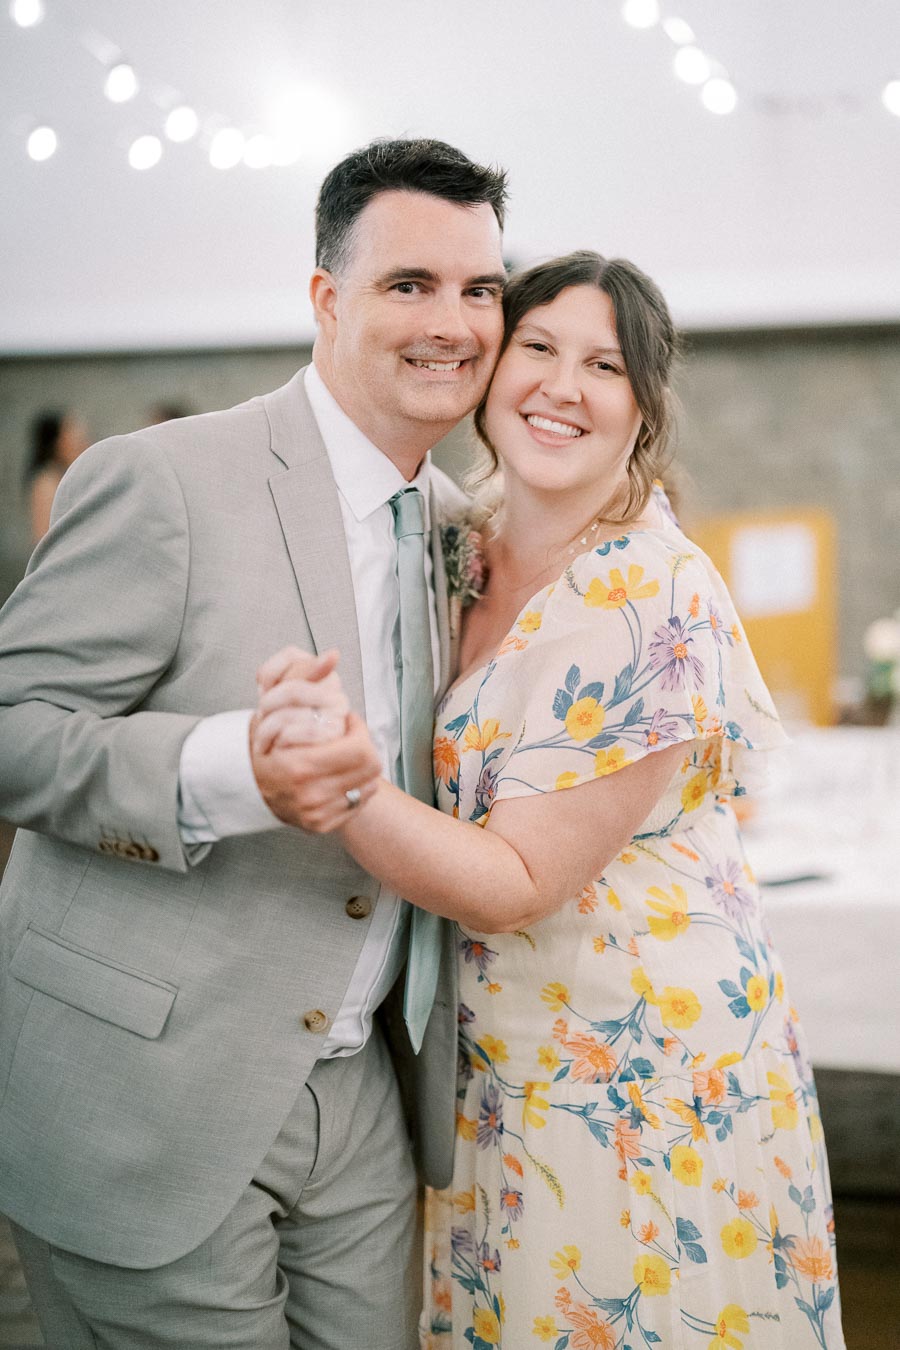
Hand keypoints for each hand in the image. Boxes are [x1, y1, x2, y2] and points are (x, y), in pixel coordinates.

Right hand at [250, 646, 380, 831]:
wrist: (245, 785)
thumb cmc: (266, 742)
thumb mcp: (276, 705)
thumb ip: (305, 676)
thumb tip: (332, 654)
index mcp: (300, 766)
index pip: (362, 748)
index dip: (358, 729)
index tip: (345, 721)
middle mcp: (310, 795)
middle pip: (371, 767)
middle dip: (363, 745)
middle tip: (347, 735)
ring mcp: (316, 814)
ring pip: (369, 785)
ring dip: (361, 765)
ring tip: (342, 753)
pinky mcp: (321, 826)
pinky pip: (359, 802)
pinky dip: (355, 785)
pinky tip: (338, 774)